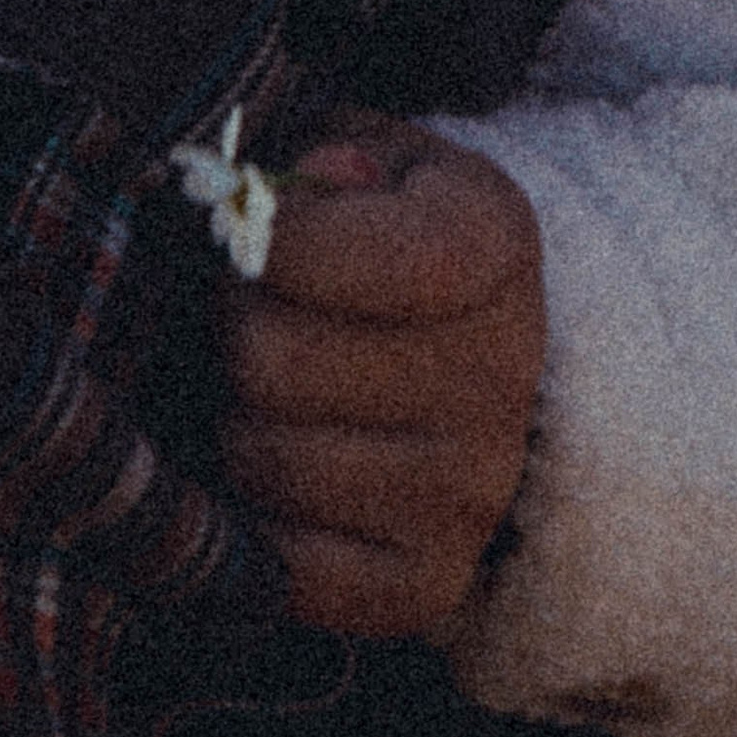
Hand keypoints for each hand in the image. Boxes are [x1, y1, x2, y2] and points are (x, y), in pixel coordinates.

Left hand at [222, 119, 544, 637]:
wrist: (449, 348)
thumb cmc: (373, 229)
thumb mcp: (360, 156)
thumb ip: (325, 153)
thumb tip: (302, 190)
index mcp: (495, 239)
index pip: (382, 256)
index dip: (278, 240)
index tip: (251, 227)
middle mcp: (504, 373)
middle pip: (274, 360)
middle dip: (231, 327)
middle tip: (243, 311)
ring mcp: (473, 491)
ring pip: (266, 461)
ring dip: (231, 421)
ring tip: (260, 387)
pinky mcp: (429, 583)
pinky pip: (288, 569)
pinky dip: (253, 521)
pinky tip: (273, 466)